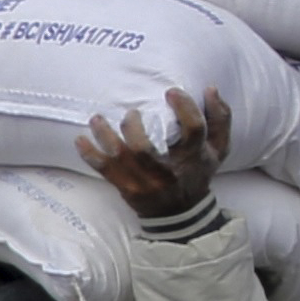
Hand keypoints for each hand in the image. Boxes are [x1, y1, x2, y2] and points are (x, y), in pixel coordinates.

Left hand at [77, 87, 225, 221]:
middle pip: (144, 149)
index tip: (171, 92)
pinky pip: (103, 170)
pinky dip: (89, 154)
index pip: (192, 130)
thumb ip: (220, 118)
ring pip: (119, 157)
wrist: (179, 212)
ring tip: (97, 118)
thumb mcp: (218, 149)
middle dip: (132, 127)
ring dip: (104, 136)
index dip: (183, 108)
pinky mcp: (125, 186)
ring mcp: (143, 180)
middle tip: (131, 113)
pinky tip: (79, 139)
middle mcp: (166, 171)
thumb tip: (210, 88)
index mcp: (193, 157)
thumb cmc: (198, 172)